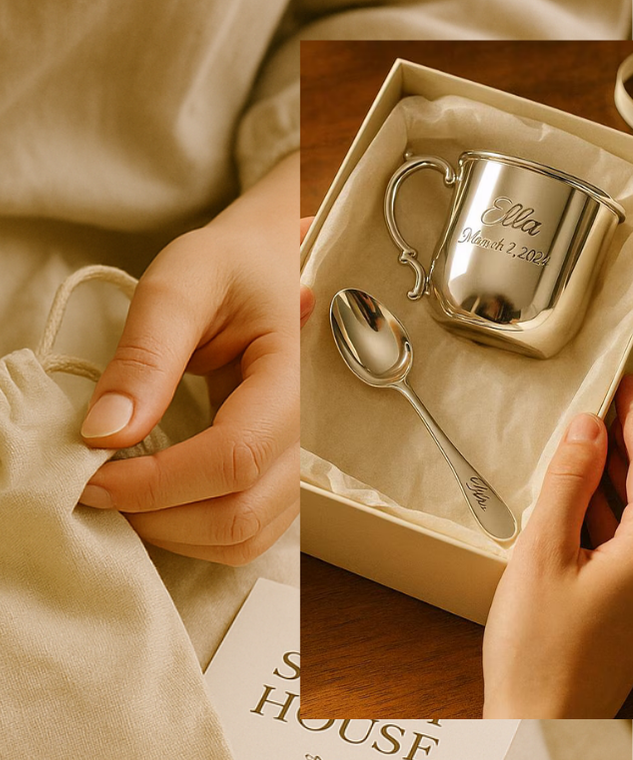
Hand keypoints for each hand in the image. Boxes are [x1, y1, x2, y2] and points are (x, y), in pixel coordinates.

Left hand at [77, 152, 299, 564]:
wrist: (268, 268)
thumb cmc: (228, 267)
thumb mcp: (179, 283)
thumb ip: (144, 355)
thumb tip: (105, 433)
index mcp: (294, 377)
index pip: (234, 457)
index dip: (156, 482)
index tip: (89, 474)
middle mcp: (312, 436)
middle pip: (238, 515)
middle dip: (154, 517)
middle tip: (90, 488)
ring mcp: (302, 467)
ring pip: (241, 540)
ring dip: (169, 533)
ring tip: (116, 493)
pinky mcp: (283, 482)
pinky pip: (243, 536)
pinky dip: (189, 533)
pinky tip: (149, 499)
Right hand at [483, 378, 632, 716]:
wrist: (540, 715)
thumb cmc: (542, 651)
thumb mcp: (544, 554)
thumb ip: (568, 486)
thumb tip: (587, 430)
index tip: (627, 382)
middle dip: (628, 440)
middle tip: (613, 396)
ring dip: (615, 469)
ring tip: (594, 430)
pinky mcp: (620, 597)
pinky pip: (619, 534)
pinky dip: (603, 504)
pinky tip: (581, 489)